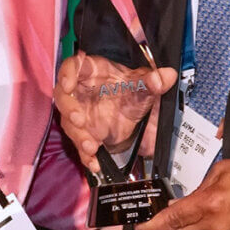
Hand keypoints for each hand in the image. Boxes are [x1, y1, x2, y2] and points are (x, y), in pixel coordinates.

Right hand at [55, 53, 176, 173]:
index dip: (67, 74)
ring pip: (69, 124)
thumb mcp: (145, 85)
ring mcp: (81, 114)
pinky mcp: (86, 134)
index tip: (68, 84)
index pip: (73, 66)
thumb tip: (165, 76)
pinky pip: (80, 146)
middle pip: (63, 97)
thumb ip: (153, 80)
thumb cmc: (134, 91)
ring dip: (78, 136)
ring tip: (92, 146)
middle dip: (68, 109)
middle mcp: (82, 92)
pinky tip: (94, 163)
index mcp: (93, 72)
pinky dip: (86, 156)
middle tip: (78, 119)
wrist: (139, 116)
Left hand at [135, 158, 229, 229]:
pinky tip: (193, 223)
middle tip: (148, 224)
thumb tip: (185, 200)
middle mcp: (214, 225)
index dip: (153, 224)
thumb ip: (199, 186)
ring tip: (168, 221)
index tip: (140, 226)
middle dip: (161, 229)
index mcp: (208, 204)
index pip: (173, 218)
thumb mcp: (221, 170)